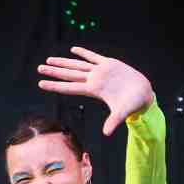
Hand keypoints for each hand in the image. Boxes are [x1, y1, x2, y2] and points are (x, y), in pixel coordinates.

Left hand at [37, 46, 154, 135]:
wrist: (143, 93)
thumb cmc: (133, 104)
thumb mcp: (122, 112)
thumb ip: (114, 121)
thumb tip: (106, 133)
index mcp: (94, 90)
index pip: (70, 87)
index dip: (55, 85)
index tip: (41, 83)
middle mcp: (94, 80)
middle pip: (69, 75)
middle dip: (54, 71)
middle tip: (39, 68)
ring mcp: (100, 71)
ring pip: (78, 65)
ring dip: (64, 62)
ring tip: (49, 60)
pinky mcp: (109, 64)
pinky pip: (93, 56)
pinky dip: (84, 52)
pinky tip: (73, 49)